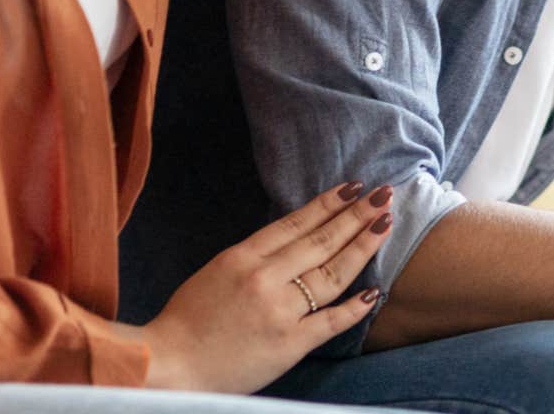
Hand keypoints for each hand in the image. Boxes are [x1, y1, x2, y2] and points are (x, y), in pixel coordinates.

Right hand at [135, 180, 394, 392]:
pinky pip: (330, 321)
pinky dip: (354, 307)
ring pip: (332, 273)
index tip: (354, 187)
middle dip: (357, 216)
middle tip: (384, 196)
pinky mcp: (289, 345)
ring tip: (385, 226)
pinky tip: (375, 292)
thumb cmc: (187, 321)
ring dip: (363, 247)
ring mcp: (280, 311)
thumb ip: (254, 256)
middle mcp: (265, 279)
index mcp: (243, 257)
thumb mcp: (217, 271)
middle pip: (322, 241)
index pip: (296, 222)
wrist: (169, 366)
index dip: (328, 203)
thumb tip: (295, 239)